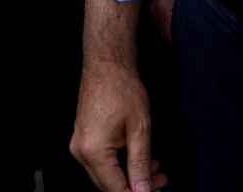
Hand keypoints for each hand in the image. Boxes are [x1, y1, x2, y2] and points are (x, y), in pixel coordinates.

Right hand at [71, 60, 165, 191]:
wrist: (107, 64)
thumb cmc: (122, 89)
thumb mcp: (139, 130)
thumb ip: (141, 164)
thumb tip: (144, 191)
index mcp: (93, 151)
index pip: (116, 189)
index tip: (156, 190)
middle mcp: (81, 152)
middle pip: (109, 185)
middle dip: (137, 186)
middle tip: (162, 181)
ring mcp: (80, 146)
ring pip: (107, 175)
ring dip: (131, 175)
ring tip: (156, 169)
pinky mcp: (84, 139)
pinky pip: (102, 162)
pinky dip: (122, 164)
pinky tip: (141, 158)